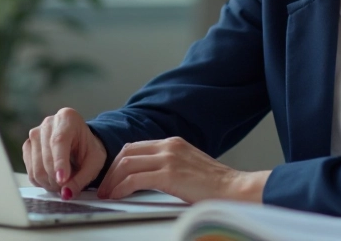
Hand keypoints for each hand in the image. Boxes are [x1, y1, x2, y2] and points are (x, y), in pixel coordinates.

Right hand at [23, 108, 106, 199]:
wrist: (81, 143)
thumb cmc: (89, 149)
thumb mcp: (94, 163)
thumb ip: (82, 178)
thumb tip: (66, 193)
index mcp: (68, 118)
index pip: (59, 141)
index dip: (59, 162)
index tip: (62, 179)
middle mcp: (48, 123)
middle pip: (46, 157)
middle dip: (56, 178)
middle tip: (67, 188)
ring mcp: (35, 133)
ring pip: (36, 167)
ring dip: (48, 182)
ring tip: (61, 184)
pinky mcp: (28, 145)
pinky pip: (30, 170)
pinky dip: (41, 181)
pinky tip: (52, 179)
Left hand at [96, 136, 269, 203]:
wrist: (236, 189)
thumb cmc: (217, 186)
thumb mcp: (189, 168)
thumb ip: (170, 167)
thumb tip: (150, 179)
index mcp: (173, 143)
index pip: (136, 147)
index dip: (119, 162)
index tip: (112, 177)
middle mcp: (169, 146)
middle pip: (127, 153)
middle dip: (111, 171)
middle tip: (104, 187)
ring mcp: (169, 158)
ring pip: (126, 164)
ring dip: (112, 180)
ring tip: (107, 194)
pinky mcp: (169, 175)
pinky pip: (134, 179)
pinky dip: (120, 188)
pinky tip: (117, 196)